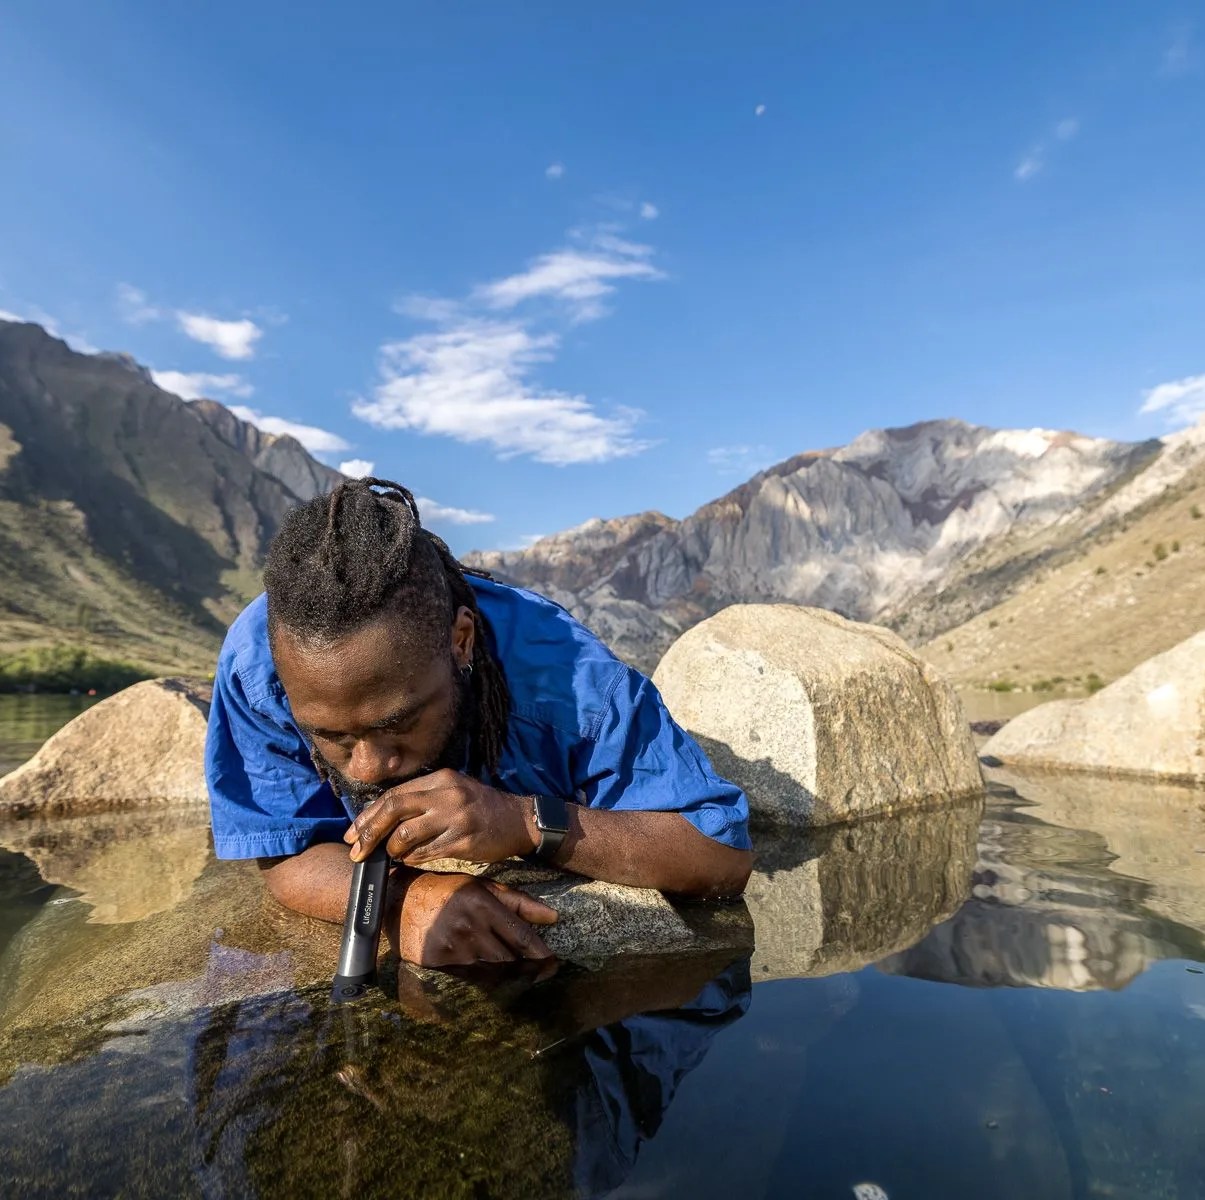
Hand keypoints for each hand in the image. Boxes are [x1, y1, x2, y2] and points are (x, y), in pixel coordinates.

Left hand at [344, 769, 535, 865]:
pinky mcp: (464, 841)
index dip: (369, 815)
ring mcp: (457, 818)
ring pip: (407, 834)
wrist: (520, 820)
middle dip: (370, 833)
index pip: (394, 795)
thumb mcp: (453, 790)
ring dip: (393, 849)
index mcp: (441, 779)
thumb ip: (422, 799)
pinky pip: (427, 853)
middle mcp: (447, 795)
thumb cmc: (481, 807)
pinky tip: (410, 860)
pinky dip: (412, 858)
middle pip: (394, 810)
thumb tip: (382, 818)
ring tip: (393, 855)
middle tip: (357, 851)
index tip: (353, 833)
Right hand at [397, 871, 556, 965]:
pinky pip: (468, 978)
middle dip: (527, 969)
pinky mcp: (437, 963)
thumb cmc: (447, 890)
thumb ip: (518, 902)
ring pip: (490, 973)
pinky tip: (492, 978)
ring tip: (520, 978)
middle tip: (540, 974)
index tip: (554, 963)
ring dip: (507, 977)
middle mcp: (470, 928)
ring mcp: (452, 948)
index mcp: (483, 905)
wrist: (400, 899)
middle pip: (509, 960)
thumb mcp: (482, 886)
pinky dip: (483, 980)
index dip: (541, 953)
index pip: (521, 936)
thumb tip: (553, 917)